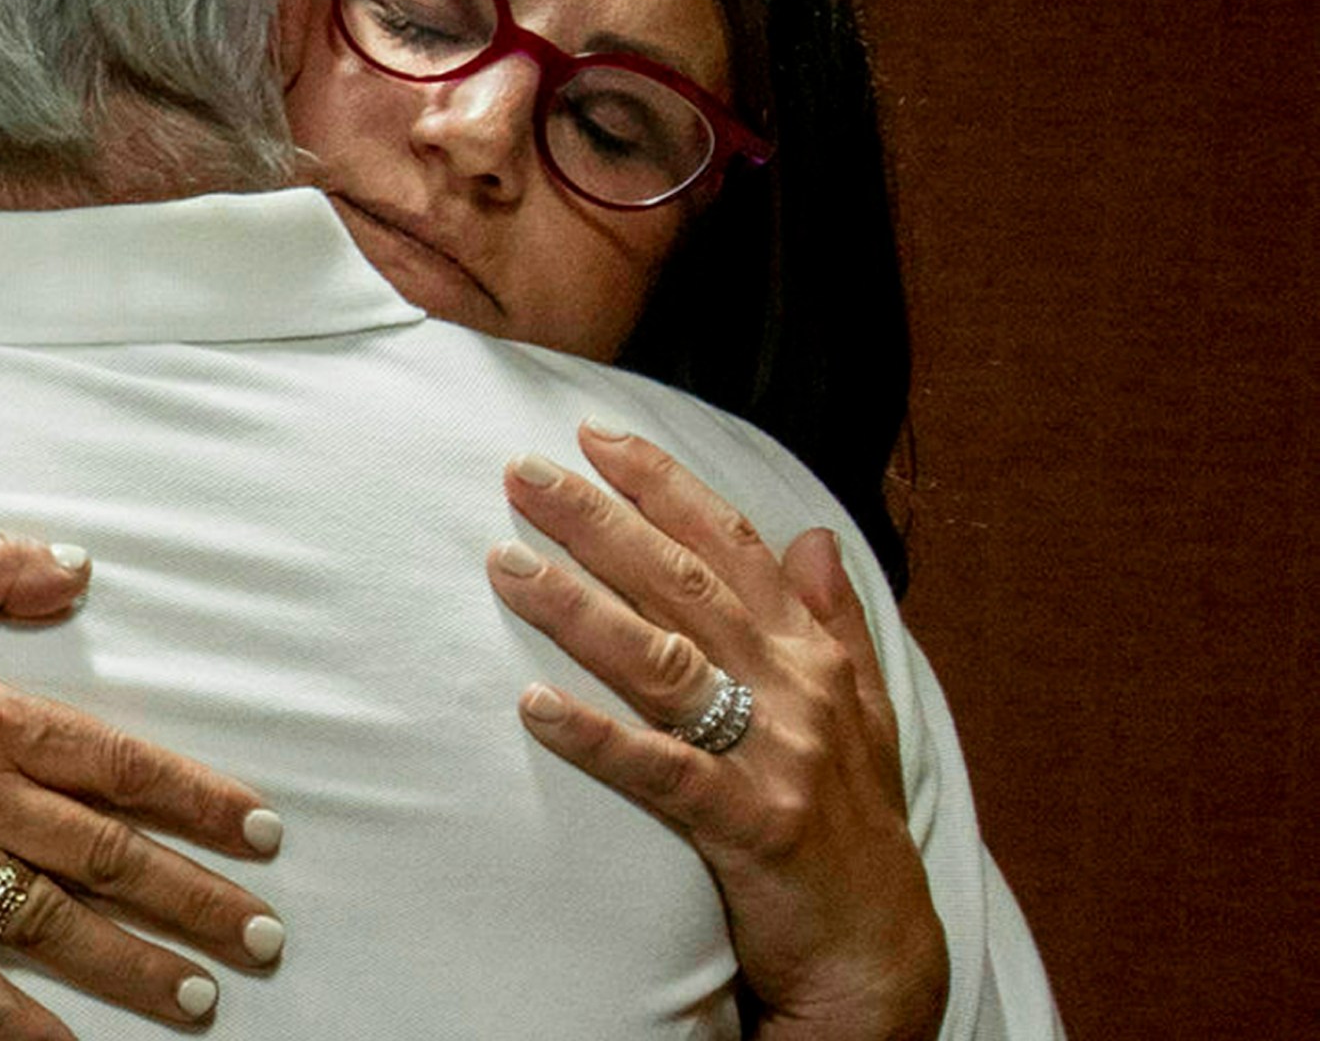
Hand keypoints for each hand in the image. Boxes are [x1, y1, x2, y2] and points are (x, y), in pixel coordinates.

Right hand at [0, 531, 284, 1040]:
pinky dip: (11, 1020)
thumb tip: (75, 569)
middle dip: (197, 900)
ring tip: (201, 1000)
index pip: (119, 763)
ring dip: (134, 965)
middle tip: (264, 938)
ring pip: (50, 922)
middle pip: (107, 853)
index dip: (200, 800)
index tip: (261, 833)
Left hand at [487, 423, 947, 1039]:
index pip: (731, 544)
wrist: (880, 949)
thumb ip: (834, 619)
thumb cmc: (853, 822)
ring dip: (578, 609)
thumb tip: (812, 535)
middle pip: (683, 584)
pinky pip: (659, 771)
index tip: (594, 437)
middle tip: (520, 473)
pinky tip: (531, 707)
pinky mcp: (748, 827)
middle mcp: (797, 689)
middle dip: (599, 520)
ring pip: (663, 661)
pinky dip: (595, 736)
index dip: (663, 485)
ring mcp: (774, 757)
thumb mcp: (859, 710)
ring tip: (505, 565)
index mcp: (812, 654)